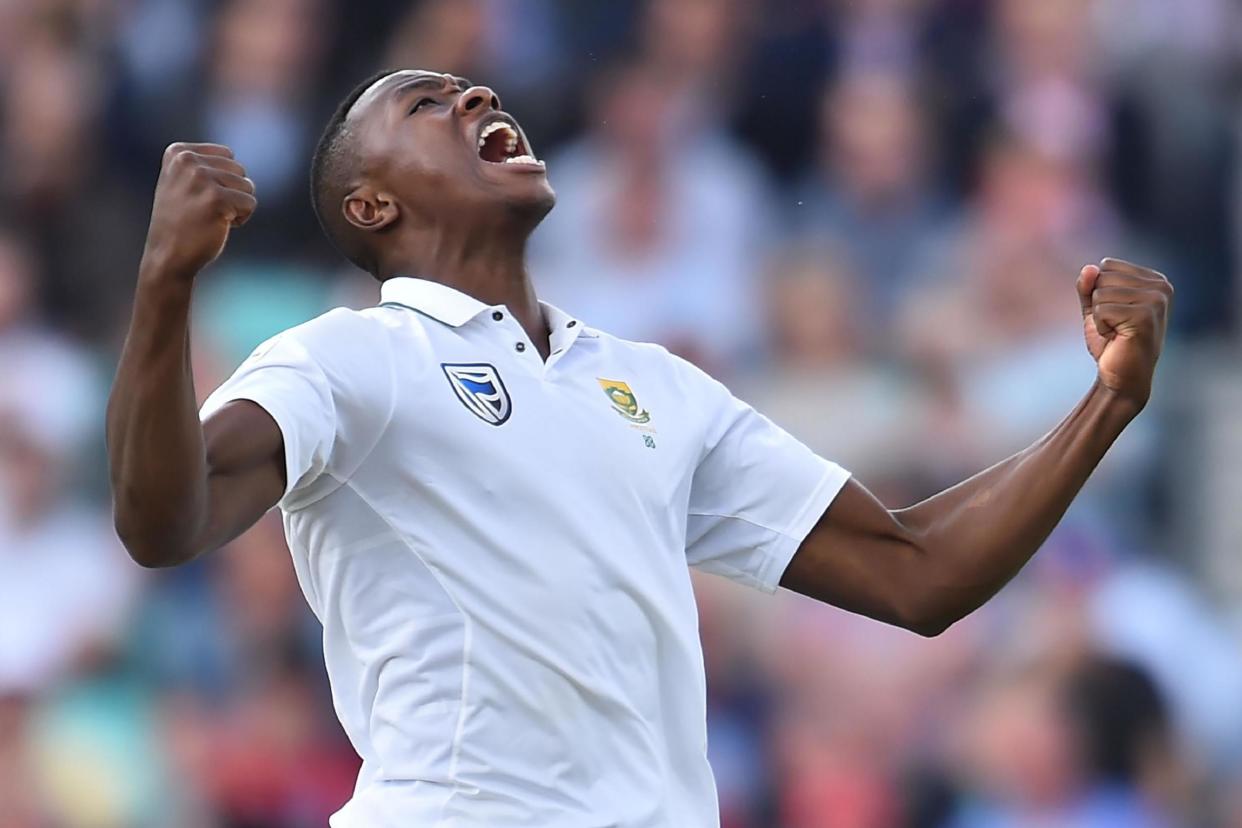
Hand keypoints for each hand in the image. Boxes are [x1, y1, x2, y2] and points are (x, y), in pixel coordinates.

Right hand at [141, 143, 256, 281]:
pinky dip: (241, 218)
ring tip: (210, 218)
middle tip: (205, 210)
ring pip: (248, 186)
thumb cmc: (182, 222)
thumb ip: (201, 164)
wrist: (168, 256)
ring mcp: (201, 178)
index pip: (227, 155)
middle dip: (232, 193)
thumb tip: (231, 154)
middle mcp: (187, 160)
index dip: (222, 180)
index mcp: (178, 152)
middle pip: (239, 170)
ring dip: (236, 206)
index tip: (198, 196)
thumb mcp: (182, 182)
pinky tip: (218, 225)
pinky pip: (250, 203)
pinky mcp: (216, 198)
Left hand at [1077, 258, 1172, 407]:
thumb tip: (1089, 268)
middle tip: (1115, 324)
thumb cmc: (1111, 341)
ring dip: (1099, 316)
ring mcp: (1156, 300)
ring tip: (1116, 331)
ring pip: (1100, 292)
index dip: (1099, 290)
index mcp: (1154, 279)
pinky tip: (1116, 337)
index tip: (1115, 312)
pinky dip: (1100, 326)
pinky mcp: (1144, 316)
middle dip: (1098, 303)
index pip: (1107, 265)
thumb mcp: (1095, 307)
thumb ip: (1089, 286)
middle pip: (1103, 276)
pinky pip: (1101, 309)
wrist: (1121, 376)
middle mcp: (1161, 287)